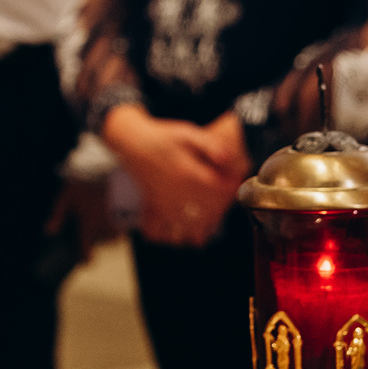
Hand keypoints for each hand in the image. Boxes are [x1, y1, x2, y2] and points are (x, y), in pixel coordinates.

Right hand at [101, 105, 247, 247]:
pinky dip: (172, 235)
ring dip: (202, 228)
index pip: (220, 191)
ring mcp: (164, 203)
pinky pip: (161, 231)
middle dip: (222, 208)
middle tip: (225, 198)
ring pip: (188, 228)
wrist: (132, 141)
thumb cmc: (161, 136)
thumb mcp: (188, 133)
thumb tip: (228, 156)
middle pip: (209, 213)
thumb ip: (210, 144)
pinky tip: (181, 231)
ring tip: (209, 219)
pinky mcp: (153, 207)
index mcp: (188, 174)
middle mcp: (177, 193)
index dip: (232, 188)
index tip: (235, 182)